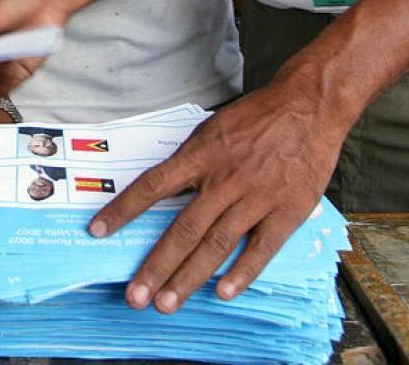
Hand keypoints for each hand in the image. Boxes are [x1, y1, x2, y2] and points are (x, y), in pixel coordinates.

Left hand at [87, 81, 343, 311]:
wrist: (309, 105)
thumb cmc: (259, 116)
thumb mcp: (214, 128)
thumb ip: (192, 160)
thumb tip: (163, 188)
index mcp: (202, 154)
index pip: (153, 185)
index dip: (124, 210)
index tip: (98, 231)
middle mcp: (224, 178)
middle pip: (183, 228)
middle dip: (156, 265)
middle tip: (135, 296)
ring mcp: (256, 196)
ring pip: (216, 243)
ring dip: (190, 277)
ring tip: (167, 303)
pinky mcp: (287, 209)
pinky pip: (262, 247)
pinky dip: (243, 272)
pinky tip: (224, 292)